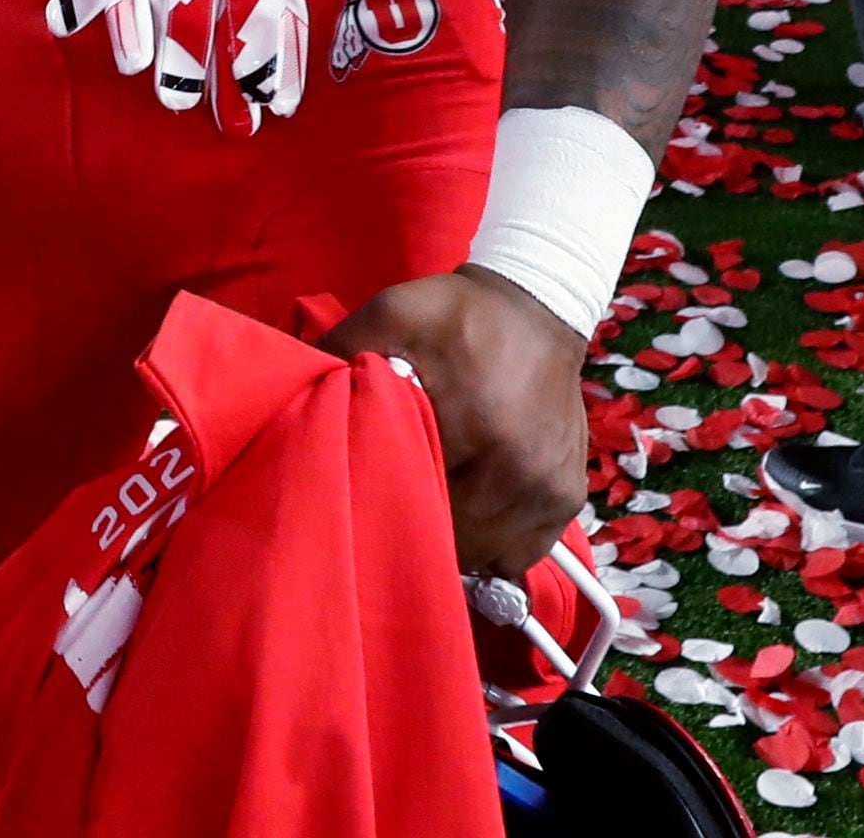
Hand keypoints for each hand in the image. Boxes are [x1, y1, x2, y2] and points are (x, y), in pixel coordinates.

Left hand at [322, 266, 593, 577]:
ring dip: (457, 541)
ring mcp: (549, 490)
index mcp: (476, 424)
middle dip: (418, 529)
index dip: (383, 505)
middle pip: (452, 538)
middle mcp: (520, 468)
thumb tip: (295, 398)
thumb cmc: (456, 315)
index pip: (416, 499)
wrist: (535, 310)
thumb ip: (341, 352)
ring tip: (432, 508)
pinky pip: (523, 551)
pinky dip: (494, 542)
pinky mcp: (568, 499)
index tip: (364, 497)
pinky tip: (471, 512)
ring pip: (487, 554)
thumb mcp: (391, 313)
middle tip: (393, 506)